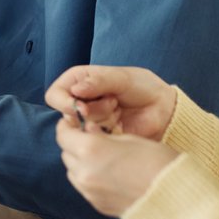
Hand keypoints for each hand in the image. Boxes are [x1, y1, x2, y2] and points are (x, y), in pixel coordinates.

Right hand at [45, 65, 176, 140]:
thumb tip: (76, 90)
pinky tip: (122, 125)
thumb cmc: (143, 87)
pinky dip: (108, 134)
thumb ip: (98, 82)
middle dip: (91, 112)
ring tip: (119, 110)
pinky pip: (95, 140)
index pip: (54, 95)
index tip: (82, 107)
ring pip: (82, 128)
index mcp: (79, 81)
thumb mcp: (122, 78)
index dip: (64, 103)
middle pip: (67, 115)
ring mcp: (91, 120)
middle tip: (113, 103)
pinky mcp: (101, 136)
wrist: (164, 109)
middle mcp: (81, 101)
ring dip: (103, 120)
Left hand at [54, 119, 178, 216]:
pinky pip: (84, 187)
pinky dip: (89, 178)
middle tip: (90, 139)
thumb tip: (89, 131)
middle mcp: (84, 172)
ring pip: (73, 172)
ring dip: (80, 162)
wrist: (176, 198)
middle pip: (66, 153)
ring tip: (101, 158)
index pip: (63, 134)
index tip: (75, 123)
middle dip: (75, 144)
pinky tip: (108, 175)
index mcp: (90, 150)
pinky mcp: (97, 205)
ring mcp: (89, 192)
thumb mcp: (130, 139)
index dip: (67, 126)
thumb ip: (103, 135)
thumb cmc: (158, 163)